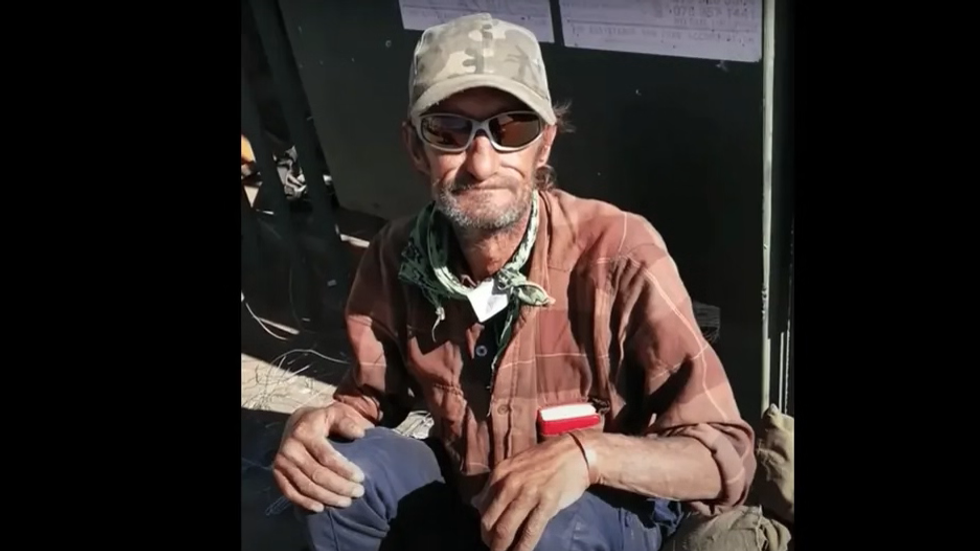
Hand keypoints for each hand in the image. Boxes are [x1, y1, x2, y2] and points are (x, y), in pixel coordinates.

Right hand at [272, 402, 373, 511]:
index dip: (344, 470)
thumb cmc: (320, 421)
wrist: (295, 423)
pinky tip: (321, 508)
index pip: (327, 457)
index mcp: (305, 433)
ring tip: (346, 502)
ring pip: (306, 486)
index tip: (361, 478)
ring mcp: (281, 462)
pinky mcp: (277, 473)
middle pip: (317, 474)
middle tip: (358, 493)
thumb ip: (346, 422)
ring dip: (327, 497)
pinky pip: (290, 493)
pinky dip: (305, 503)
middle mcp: (290, 448)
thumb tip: (359, 433)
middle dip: (340, 487)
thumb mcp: (334, 414)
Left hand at [472, 434, 592, 550]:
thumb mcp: (515, 465)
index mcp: (500, 473)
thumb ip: (496, 484)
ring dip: (500, 547)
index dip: (483, 525)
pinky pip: (530, 532)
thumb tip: (476, 503)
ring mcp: (528, 494)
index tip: (487, 535)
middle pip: (490, 521)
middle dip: (488, 539)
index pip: (481, 506)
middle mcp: (510, 484)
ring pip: (505, 529)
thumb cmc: (545, 459)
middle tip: (493, 548)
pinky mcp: (546, 504)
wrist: (575, 452)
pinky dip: (522, 548)